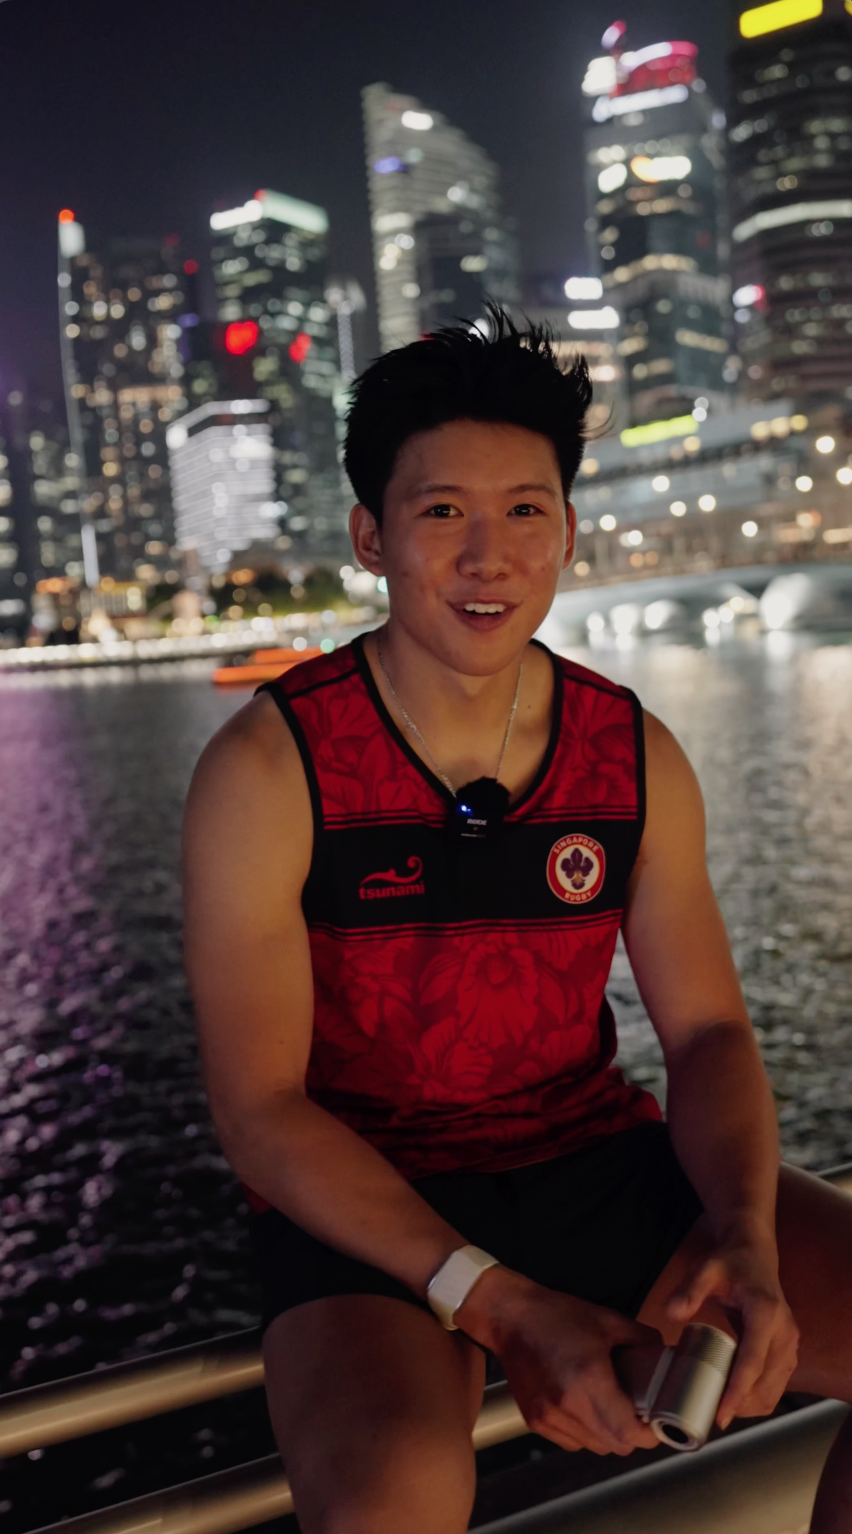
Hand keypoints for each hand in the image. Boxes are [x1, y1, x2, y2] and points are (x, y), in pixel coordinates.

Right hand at [457, 1267, 662, 1455]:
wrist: (510, 1317)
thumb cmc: (556, 1315)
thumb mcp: (607, 1320)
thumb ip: (642, 1339)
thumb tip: (663, 1355)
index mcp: (589, 1380)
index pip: (629, 1433)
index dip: (649, 1434)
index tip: (656, 1421)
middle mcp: (568, 1406)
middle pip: (615, 1446)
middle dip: (632, 1434)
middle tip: (637, 1411)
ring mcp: (549, 1417)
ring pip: (594, 1447)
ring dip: (608, 1434)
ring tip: (609, 1406)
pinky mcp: (535, 1421)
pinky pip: (571, 1442)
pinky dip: (584, 1432)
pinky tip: (584, 1406)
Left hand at [666, 1227, 799, 1427]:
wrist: (755, 1255)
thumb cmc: (730, 1263)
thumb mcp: (706, 1269)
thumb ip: (689, 1289)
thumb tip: (671, 1314)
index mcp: (767, 1314)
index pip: (753, 1362)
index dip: (737, 1392)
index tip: (721, 1415)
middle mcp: (785, 1333)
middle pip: (767, 1383)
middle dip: (741, 1404)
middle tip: (711, 1414)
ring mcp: (790, 1344)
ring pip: (775, 1390)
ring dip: (750, 1405)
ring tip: (720, 1409)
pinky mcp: (788, 1351)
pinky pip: (777, 1385)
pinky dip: (758, 1397)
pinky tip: (736, 1399)